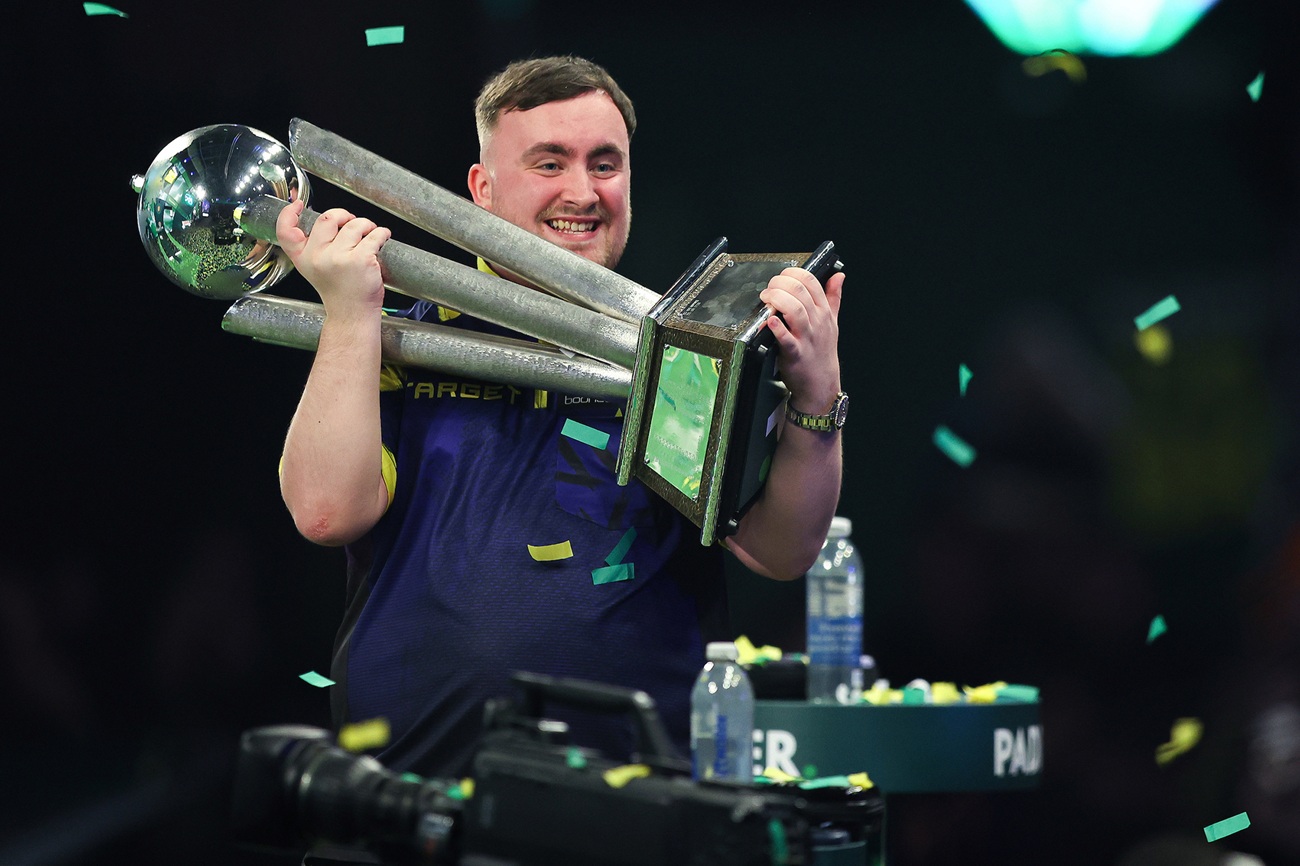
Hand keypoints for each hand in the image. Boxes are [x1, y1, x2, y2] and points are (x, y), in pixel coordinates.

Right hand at [276, 199, 390, 318]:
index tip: (298, 204)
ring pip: (355, 224)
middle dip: (345, 215)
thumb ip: (315, 247)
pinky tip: (382, 239)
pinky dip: (382, 234)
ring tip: (370, 234)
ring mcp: (339, 258)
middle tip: (354, 224)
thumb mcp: (316, 269)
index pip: (285, 231)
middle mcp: (318, 257)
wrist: (353, 315)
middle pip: (328, 218)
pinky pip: (375, 235)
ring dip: (367, 225)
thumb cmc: (340, 292)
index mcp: (303, 258)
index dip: (289, 214)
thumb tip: (330, 218)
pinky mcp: (360, 259)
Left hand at [759, 267, 843, 413]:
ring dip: (777, 299)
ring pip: (794, 310)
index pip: (811, 282)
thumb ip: (834, 297)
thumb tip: (839, 276)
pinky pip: (786, 338)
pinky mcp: (795, 353)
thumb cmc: (823, 352)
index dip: (794, 273)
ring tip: (766, 298)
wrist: (821, 383)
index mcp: (824, 312)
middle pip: (800, 292)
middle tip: (769, 287)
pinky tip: (770, 320)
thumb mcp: (832, 322)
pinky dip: (777, 328)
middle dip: (780, 283)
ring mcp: (806, 337)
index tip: (782, 276)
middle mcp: (816, 322)